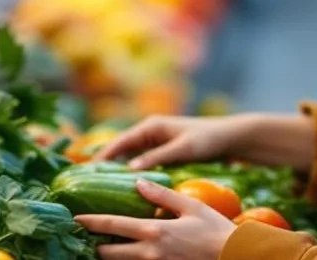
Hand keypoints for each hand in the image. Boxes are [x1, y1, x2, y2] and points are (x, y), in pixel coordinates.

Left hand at [76, 179, 235, 259]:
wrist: (234, 257)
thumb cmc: (215, 230)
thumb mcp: (190, 206)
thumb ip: (161, 195)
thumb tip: (138, 182)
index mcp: (154, 231)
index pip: (112, 225)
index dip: (90, 222)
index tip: (75, 218)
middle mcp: (149, 252)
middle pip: (108, 252)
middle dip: (94, 245)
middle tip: (83, 237)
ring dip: (108, 256)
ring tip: (99, 247)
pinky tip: (124, 254)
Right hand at [96, 113, 314, 171]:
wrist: (231, 137)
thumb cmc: (207, 139)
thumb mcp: (182, 149)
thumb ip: (157, 158)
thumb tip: (130, 171)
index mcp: (151, 126)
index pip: (120, 142)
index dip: (102, 156)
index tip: (85, 170)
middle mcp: (150, 133)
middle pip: (121, 150)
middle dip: (105, 165)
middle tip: (86, 184)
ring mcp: (157, 143)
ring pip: (130, 158)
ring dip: (118, 171)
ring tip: (101, 189)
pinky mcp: (164, 153)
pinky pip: (142, 164)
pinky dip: (133, 174)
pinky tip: (127, 190)